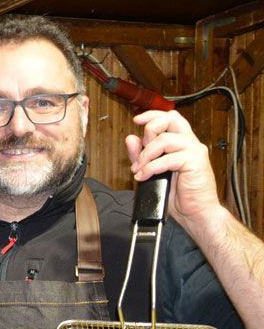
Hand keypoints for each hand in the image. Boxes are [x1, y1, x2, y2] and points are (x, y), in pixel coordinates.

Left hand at [125, 110, 222, 228]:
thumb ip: (142, 156)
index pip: (170, 117)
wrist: (196, 213)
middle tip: (141, 148)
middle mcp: (190, 143)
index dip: (152, 115)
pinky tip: (143, 176)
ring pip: (165, 139)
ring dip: (146, 154)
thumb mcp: (153, 172)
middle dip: (150, 129)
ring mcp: (194, 151)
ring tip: (139, 169)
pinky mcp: (195, 162)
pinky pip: (167, 159)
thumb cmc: (180, 195)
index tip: (137, 119)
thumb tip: (131, 139)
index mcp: (182, 143)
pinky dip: (150, 167)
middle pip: (171, 119)